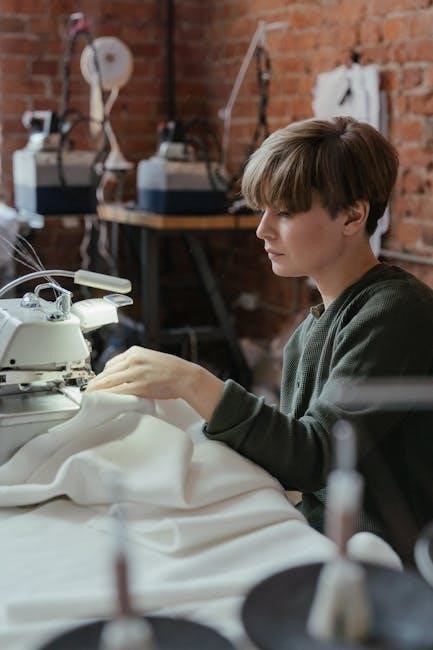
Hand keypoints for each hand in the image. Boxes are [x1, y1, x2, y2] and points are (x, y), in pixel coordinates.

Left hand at [86, 346, 224, 420]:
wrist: (184, 376)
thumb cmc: (171, 369)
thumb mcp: (150, 358)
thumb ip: (135, 363)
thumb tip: (122, 373)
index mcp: (135, 351)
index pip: (111, 363)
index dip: (102, 374)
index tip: (98, 381)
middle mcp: (133, 360)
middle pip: (107, 372)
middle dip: (96, 383)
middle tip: (88, 391)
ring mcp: (136, 373)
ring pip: (110, 382)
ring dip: (98, 391)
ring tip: (91, 397)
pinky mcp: (139, 386)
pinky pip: (119, 392)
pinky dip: (109, 396)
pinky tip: (103, 400)